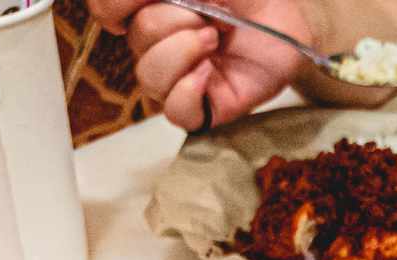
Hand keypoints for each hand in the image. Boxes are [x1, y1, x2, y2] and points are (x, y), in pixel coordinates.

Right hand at [88, 0, 314, 129]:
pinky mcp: (206, 107)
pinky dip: (188, 90)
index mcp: (149, 8)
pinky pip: (175, 111)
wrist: (291, 16)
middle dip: (175, 18)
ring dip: (182, 51)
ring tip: (215, 38)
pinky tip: (210, 72)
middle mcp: (158, 45)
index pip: (106, 10)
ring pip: (149, 76)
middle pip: (137, 37)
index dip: (116, 4)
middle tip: (211, 12)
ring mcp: (180, 78)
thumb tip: (132, 1)